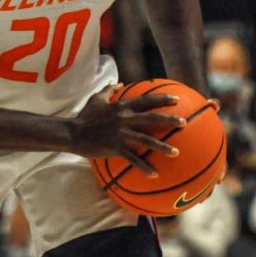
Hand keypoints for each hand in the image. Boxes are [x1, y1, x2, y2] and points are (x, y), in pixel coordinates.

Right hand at [68, 85, 184, 175]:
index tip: (176, 99)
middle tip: (184, 123)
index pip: (145, 100)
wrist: (72, 133)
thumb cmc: (84, 116)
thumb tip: (119, 82)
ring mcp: (119, 133)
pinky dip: (144, 167)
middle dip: (169, 120)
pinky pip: (132, 158)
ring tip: (176, 152)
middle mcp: (123, 118)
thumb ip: (108, 90)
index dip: (162, 98)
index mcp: (121, 106)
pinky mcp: (114, 147)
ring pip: (145, 140)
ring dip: (162, 147)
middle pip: (151, 118)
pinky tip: (154, 173)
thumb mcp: (96, 99)